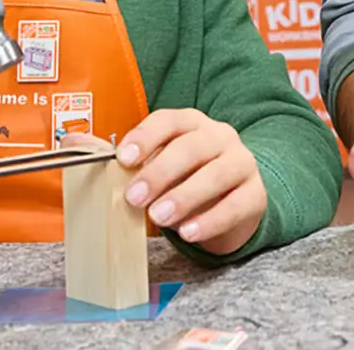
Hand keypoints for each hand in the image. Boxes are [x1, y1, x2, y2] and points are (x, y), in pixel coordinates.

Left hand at [118, 109, 264, 255]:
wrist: (233, 203)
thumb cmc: (187, 180)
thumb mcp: (164, 168)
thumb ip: (139, 166)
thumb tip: (98, 164)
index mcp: (193, 123)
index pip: (170, 121)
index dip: (146, 137)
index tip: (124, 159)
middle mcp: (221, 137)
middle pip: (192, 148)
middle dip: (160, 172)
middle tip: (134, 197)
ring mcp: (242, 163)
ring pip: (216, 175)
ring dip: (184, 196)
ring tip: (158, 217)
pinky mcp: (256, 194)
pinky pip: (235, 206)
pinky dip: (209, 221)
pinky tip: (188, 232)